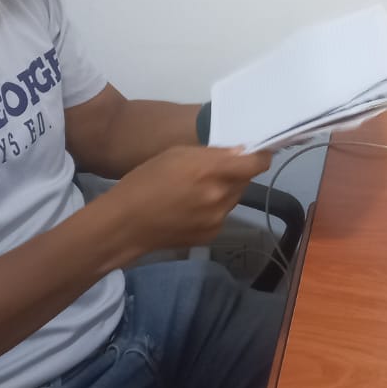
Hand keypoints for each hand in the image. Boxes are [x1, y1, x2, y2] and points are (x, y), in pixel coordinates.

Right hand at [106, 145, 274, 260]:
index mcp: (211, 171)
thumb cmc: (145, 181)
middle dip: (234, 174)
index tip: (258, 153)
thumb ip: (212, 154)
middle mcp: (220, 196)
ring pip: (233, 198)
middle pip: (244, 180)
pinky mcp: (212, 235)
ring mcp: (217, 218)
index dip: (260, 157)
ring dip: (224, 191)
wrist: (126, 224)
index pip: (255, 164)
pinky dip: (214, 210)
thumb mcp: (176, 155)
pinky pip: (222, 216)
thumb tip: (240, 153)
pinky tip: (190, 209)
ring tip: (195, 192)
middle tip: (211, 172)